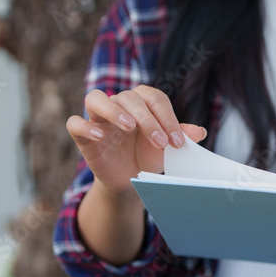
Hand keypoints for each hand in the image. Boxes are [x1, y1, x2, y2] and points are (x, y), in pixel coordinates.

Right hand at [66, 85, 207, 194]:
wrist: (129, 178)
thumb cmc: (148, 155)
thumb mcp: (167, 148)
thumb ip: (182, 136)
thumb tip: (200, 131)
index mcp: (141, 102)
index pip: (154, 98)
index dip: (167, 118)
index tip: (177, 143)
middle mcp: (118, 104)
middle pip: (129, 98)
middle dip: (148, 119)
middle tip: (160, 142)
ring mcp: (98, 118)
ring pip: (96, 98)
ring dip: (114, 110)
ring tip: (129, 127)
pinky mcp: (83, 136)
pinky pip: (75, 123)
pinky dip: (86, 127)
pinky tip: (101, 137)